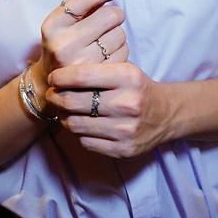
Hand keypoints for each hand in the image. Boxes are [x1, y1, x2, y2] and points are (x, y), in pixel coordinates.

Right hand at [29, 0, 131, 108]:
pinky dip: (121, 51)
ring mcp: (81, 64)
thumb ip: (86, 3)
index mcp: (54, 25)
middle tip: (106, 22)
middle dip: (114, 14)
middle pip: (110, 15)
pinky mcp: (97, 79)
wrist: (49, 83)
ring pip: (120, 34)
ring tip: (102, 41)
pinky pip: (124, 54)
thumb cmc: (63, 42)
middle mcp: (64, 44)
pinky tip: (107, 56)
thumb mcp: (63, 21)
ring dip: (117, 34)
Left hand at [46, 62, 175, 157]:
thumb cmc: (136, 87)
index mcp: (127, 77)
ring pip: (76, 124)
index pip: (81, 76)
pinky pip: (86, 142)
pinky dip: (78, 133)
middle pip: (74, 101)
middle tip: (52, 95)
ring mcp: (126, 129)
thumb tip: (59, 74)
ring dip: (63, 117)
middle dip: (56, 97)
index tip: (53, 78)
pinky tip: (80, 124)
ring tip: (62, 110)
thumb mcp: (123, 68)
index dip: (60, 77)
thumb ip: (95, 69)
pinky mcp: (123, 149)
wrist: (166, 114)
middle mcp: (127, 103)